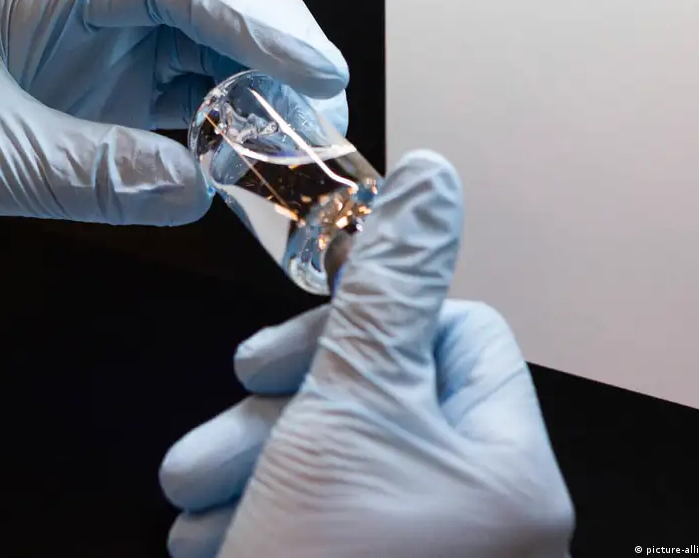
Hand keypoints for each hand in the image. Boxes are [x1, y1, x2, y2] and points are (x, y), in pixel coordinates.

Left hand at [0, 0, 348, 291]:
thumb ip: (91, 171)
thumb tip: (200, 184)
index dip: (253, 17)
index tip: (316, 69)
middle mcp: (62, 14)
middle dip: (271, 37)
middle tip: (319, 108)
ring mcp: (74, 62)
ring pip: (197, 51)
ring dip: (254, 91)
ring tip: (296, 145)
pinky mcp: (76, 111)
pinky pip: (170, 109)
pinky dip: (215, 132)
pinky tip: (241, 166)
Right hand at [159, 151, 574, 557]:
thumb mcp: (349, 407)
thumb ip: (388, 287)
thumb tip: (433, 178)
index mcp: (505, 469)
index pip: (455, 335)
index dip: (364, 328)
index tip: (281, 354)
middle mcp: (476, 515)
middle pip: (378, 397)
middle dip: (279, 407)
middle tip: (224, 431)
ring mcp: (416, 552)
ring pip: (327, 457)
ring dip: (248, 463)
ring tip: (193, 498)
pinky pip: (308, 517)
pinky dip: (250, 517)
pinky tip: (208, 540)